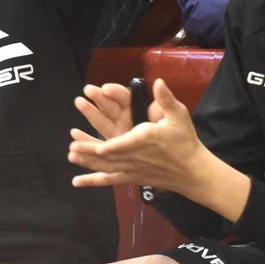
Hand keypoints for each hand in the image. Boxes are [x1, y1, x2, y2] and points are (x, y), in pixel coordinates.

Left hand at [67, 79, 208, 192]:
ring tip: (70, 156)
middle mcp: (137, 156)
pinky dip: (93, 181)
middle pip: (112, 155)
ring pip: (108, 167)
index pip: (128, 144)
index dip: (114, 147)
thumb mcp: (179, 116)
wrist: (193, 172)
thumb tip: (158, 82)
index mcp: (146, 139)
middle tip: (73, 146)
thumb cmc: (185, 141)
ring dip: (88, 162)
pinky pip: (110, 180)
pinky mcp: (132, 178)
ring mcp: (133, 169)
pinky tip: (76, 182)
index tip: (100, 147)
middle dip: (91, 150)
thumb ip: (166, 99)